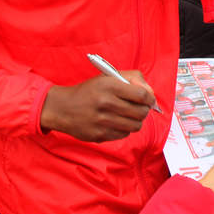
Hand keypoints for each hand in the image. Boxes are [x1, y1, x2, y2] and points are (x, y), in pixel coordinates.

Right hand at [39, 72, 155, 141]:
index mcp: (109, 85)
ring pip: (135, 126)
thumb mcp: (108, 77)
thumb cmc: (89, 91)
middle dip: (144, 110)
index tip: (149, 100)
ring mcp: (102, 121)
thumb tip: (151, 94)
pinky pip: (123, 135)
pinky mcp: (99, 135)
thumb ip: (132, 79)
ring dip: (135, 121)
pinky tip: (115, 122)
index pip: (141, 95)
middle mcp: (105, 103)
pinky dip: (123, 129)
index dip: (150, 98)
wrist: (62, 108)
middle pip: (141, 112)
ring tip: (127, 115)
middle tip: (139, 108)